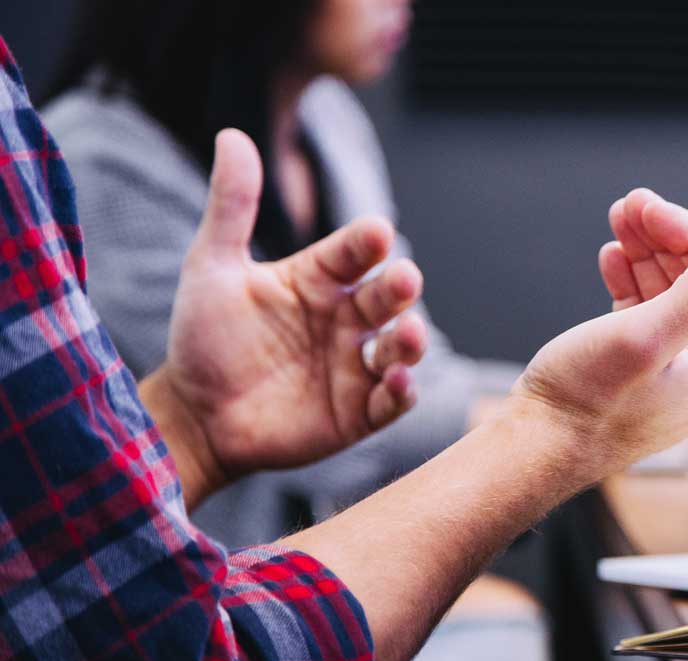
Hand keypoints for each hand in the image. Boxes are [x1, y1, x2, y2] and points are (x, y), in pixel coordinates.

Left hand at [141, 130, 427, 502]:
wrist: (193, 415)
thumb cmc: (204, 338)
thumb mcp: (211, 267)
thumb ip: (231, 206)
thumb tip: (232, 134)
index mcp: (319, 279)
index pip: (353, 252)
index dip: (366, 242)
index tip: (375, 232)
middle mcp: (345, 318)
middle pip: (386, 297)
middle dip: (399, 287)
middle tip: (403, 279)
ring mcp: (355, 365)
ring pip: (400, 347)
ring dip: (411, 341)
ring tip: (408, 334)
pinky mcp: (358, 412)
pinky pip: (391, 401)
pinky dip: (401, 392)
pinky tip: (397, 382)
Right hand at [508, 188, 687, 475]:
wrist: (535, 449)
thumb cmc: (586, 402)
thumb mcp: (645, 337)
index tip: (647, 205)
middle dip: (664, 238)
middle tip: (629, 204)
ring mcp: (677, 372)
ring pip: (671, 293)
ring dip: (646, 253)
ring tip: (618, 220)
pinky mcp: (643, 371)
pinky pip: (648, 314)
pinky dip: (632, 282)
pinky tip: (613, 258)